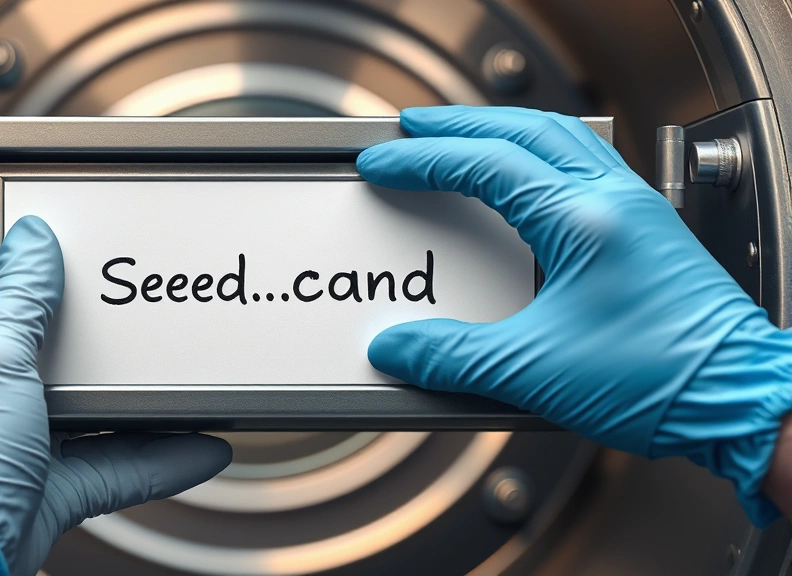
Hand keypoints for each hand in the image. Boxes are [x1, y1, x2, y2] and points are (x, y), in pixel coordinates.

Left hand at [0, 216, 231, 575]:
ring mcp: (28, 449)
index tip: (97, 276)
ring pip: (102, 419)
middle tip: (157, 327)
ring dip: (150, 409)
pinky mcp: (58, 490)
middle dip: (113, 352)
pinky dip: (164, 459)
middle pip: (67, 365)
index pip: (11, 312)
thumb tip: (33, 239)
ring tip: (193, 389)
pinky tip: (201, 447)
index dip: (52, 292)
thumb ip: (21, 299)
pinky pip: (122, 466)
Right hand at [357, 106, 791, 525]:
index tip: (387, 160)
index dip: (425, 158)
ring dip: (503, 132)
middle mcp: (613, 201)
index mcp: (582, 220)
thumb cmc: (663, 380)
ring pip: (560, 140)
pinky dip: (541, 157)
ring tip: (462, 137)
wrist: (737, 402)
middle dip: (459, 124)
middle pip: (524, 131)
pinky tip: (527, 180)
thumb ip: (452, 357)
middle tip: (414, 126)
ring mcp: (636, 211)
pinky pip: (586, 167)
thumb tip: (401, 347)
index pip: (486, 164)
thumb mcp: (533, 370)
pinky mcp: (647, 233)